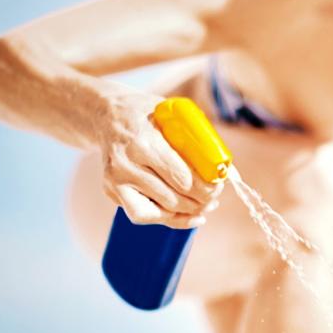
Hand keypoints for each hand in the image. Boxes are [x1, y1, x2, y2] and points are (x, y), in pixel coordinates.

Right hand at [96, 91, 223, 228]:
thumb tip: (227, 170)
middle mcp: (125, 164)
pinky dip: (168, 219)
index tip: (219, 185)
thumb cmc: (146, 113)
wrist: (105, 114)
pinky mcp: (111, 192)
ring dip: (188, 212)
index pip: (182, 178)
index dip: (206, 187)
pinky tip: (188, 216)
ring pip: (160, 211)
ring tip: (204, 207)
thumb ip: (197, 139)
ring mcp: (115, 181)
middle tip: (214, 196)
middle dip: (201, 201)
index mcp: (143, 142)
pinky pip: (143, 215)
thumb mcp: (173, 114)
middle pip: (174, 198)